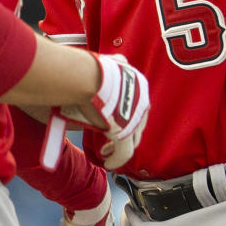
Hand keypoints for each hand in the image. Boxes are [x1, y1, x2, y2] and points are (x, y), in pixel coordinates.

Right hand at [41, 53, 149, 171]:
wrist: (84, 76)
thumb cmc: (90, 67)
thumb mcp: (110, 61)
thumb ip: (117, 63)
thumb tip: (120, 61)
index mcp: (138, 84)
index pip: (136, 104)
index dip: (125, 115)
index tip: (111, 121)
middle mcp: (141, 102)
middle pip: (136, 124)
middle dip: (123, 134)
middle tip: (108, 142)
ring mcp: (134, 120)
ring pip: (131, 140)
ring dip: (118, 149)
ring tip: (106, 153)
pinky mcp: (124, 134)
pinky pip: (123, 153)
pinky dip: (115, 160)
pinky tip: (107, 163)